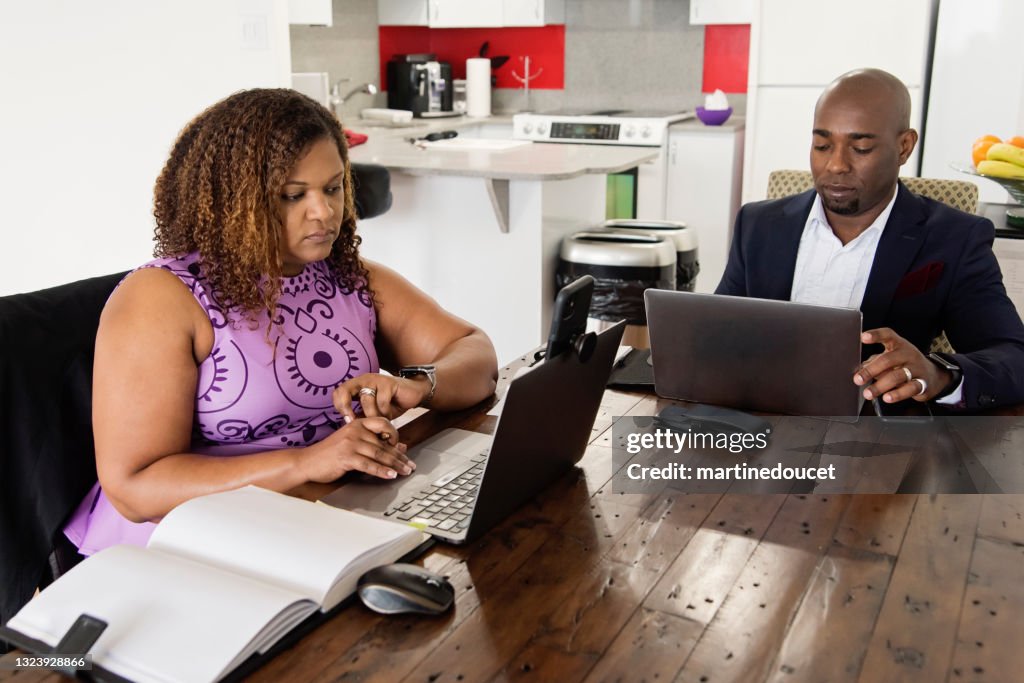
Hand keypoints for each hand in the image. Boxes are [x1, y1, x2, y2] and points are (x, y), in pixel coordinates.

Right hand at [299, 416, 414, 482]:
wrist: (307, 462)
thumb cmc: (330, 454)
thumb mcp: (352, 443)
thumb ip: (373, 443)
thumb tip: (399, 446)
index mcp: (357, 423)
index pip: (383, 423)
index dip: (395, 435)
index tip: (403, 448)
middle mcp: (355, 430)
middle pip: (384, 443)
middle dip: (400, 456)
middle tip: (410, 465)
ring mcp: (351, 443)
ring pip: (380, 454)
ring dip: (395, 464)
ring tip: (405, 471)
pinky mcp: (347, 457)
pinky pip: (369, 465)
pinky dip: (382, 471)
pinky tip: (391, 475)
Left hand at [332, 372, 430, 422]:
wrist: (413, 394)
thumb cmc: (391, 404)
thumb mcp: (372, 411)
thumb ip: (360, 416)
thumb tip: (348, 428)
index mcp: (356, 386)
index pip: (338, 392)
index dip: (339, 406)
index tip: (347, 421)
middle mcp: (363, 380)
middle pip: (344, 390)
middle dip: (346, 407)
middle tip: (353, 421)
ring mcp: (375, 380)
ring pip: (366, 400)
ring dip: (373, 415)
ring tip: (379, 423)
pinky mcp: (388, 383)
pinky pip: (382, 402)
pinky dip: (386, 413)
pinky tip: (389, 417)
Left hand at [853, 328, 952, 402]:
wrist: (934, 376)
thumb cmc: (905, 364)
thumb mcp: (891, 358)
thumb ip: (874, 362)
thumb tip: (858, 370)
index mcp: (898, 345)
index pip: (888, 335)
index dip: (876, 335)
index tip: (863, 337)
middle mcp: (908, 354)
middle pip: (888, 359)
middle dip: (871, 370)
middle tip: (858, 379)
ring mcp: (917, 368)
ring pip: (897, 376)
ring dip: (880, 386)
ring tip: (868, 393)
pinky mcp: (923, 383)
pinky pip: (910, 389)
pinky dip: (897, 394)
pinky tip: (887, 398)